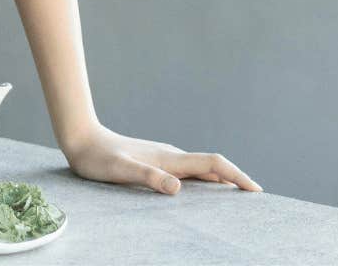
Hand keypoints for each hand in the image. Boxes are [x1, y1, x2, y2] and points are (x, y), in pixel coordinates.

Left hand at [61, 123, 261, 193]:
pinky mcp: (155, 162)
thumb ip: (148, 177)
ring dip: (221, 181)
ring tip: (236, 198)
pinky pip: (187, 172)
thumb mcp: (121, 171)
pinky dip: (203, 181)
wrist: (81, 139)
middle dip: (236, 180)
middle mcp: (171, 157)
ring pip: (200, 169)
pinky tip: (200, 192)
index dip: (236, 176)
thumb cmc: (98, 159)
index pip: (213, 164)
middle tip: (256, 198)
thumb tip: (177, 188)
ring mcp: (163, 158)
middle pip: (212, 167)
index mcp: (169, 159)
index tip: (256, 191)